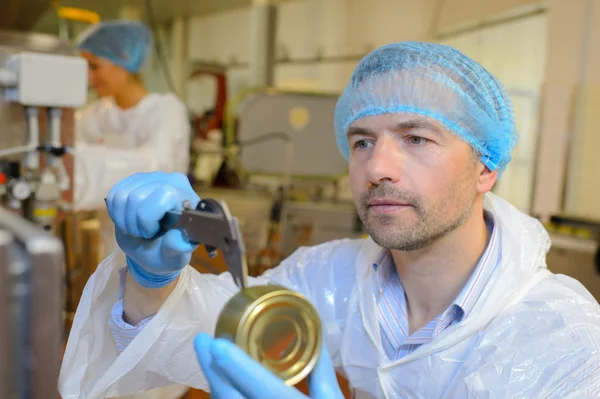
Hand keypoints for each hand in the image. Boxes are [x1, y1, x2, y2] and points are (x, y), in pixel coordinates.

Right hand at [106, 171, 199, 287]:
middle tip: (141, 234)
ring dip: (123, 219)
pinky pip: (114, 193)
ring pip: (122, 195)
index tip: (151, 232)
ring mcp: (152, 178)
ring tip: (135, 228)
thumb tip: (181, 239)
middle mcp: (172, 181)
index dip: (149, 217)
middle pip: (136, 196)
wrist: (151, 249)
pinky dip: (116, 212)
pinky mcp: (135, 180)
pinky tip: (128, 219)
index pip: (164, 194)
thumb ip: (177, 247)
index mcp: (188, 199)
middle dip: (133, 223)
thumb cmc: (165, 253)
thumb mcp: (173, 256)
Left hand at [193, 333, 344, 398]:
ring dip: (215, 384)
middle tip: (202, 340)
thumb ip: (321, 372)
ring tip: (211, 360)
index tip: (216, 343)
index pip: (262, 387)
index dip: (237, 366)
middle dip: (212, 369)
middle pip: (229, 397)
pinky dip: (222, 398)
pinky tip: (223, 386)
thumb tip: (314, 339)